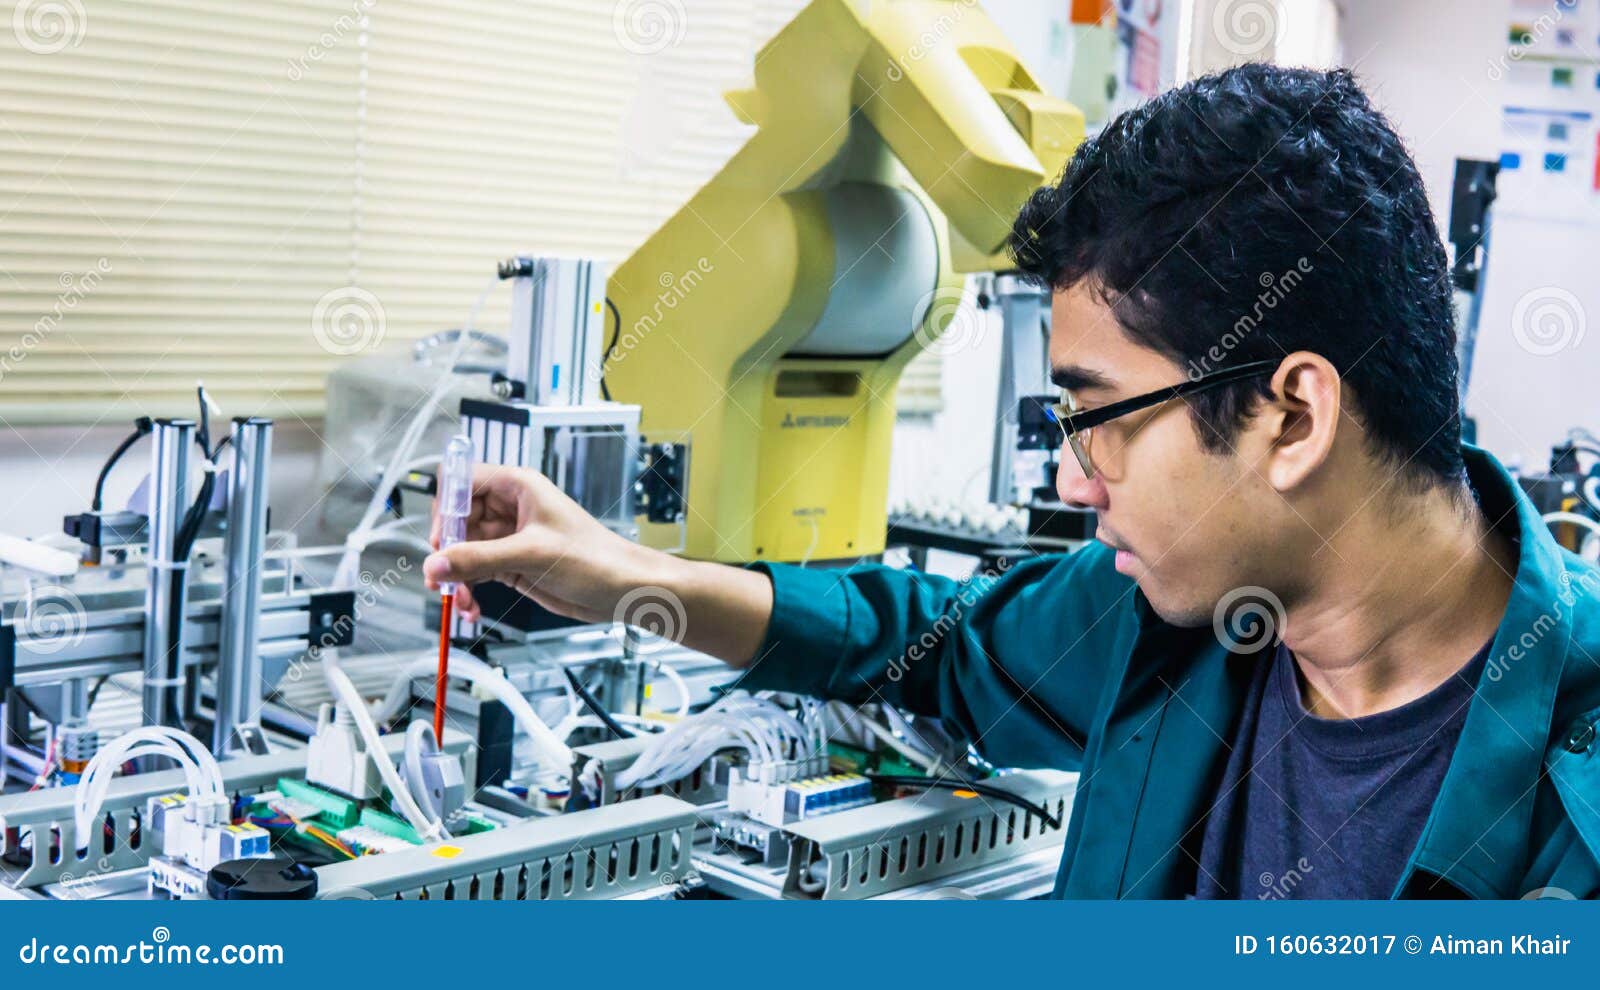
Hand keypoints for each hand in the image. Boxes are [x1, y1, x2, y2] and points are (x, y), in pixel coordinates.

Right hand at [422, 464, 660, 623]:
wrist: (622, 589)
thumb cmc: (595, 558)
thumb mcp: (533, 554)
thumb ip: (480, 558)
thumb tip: (437, 563)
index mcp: (518, 487)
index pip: (462, 481)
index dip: (446, 508)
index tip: (441, 538)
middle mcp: (510, 508)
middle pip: (456, 520)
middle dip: (447, 551)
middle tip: (442, 578)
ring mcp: (509, 537)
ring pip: (463, 550)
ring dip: (456, 576)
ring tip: (461, 600)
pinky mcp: (511, 563)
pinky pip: (476, 571)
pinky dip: (469, 588)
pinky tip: (472, 606)